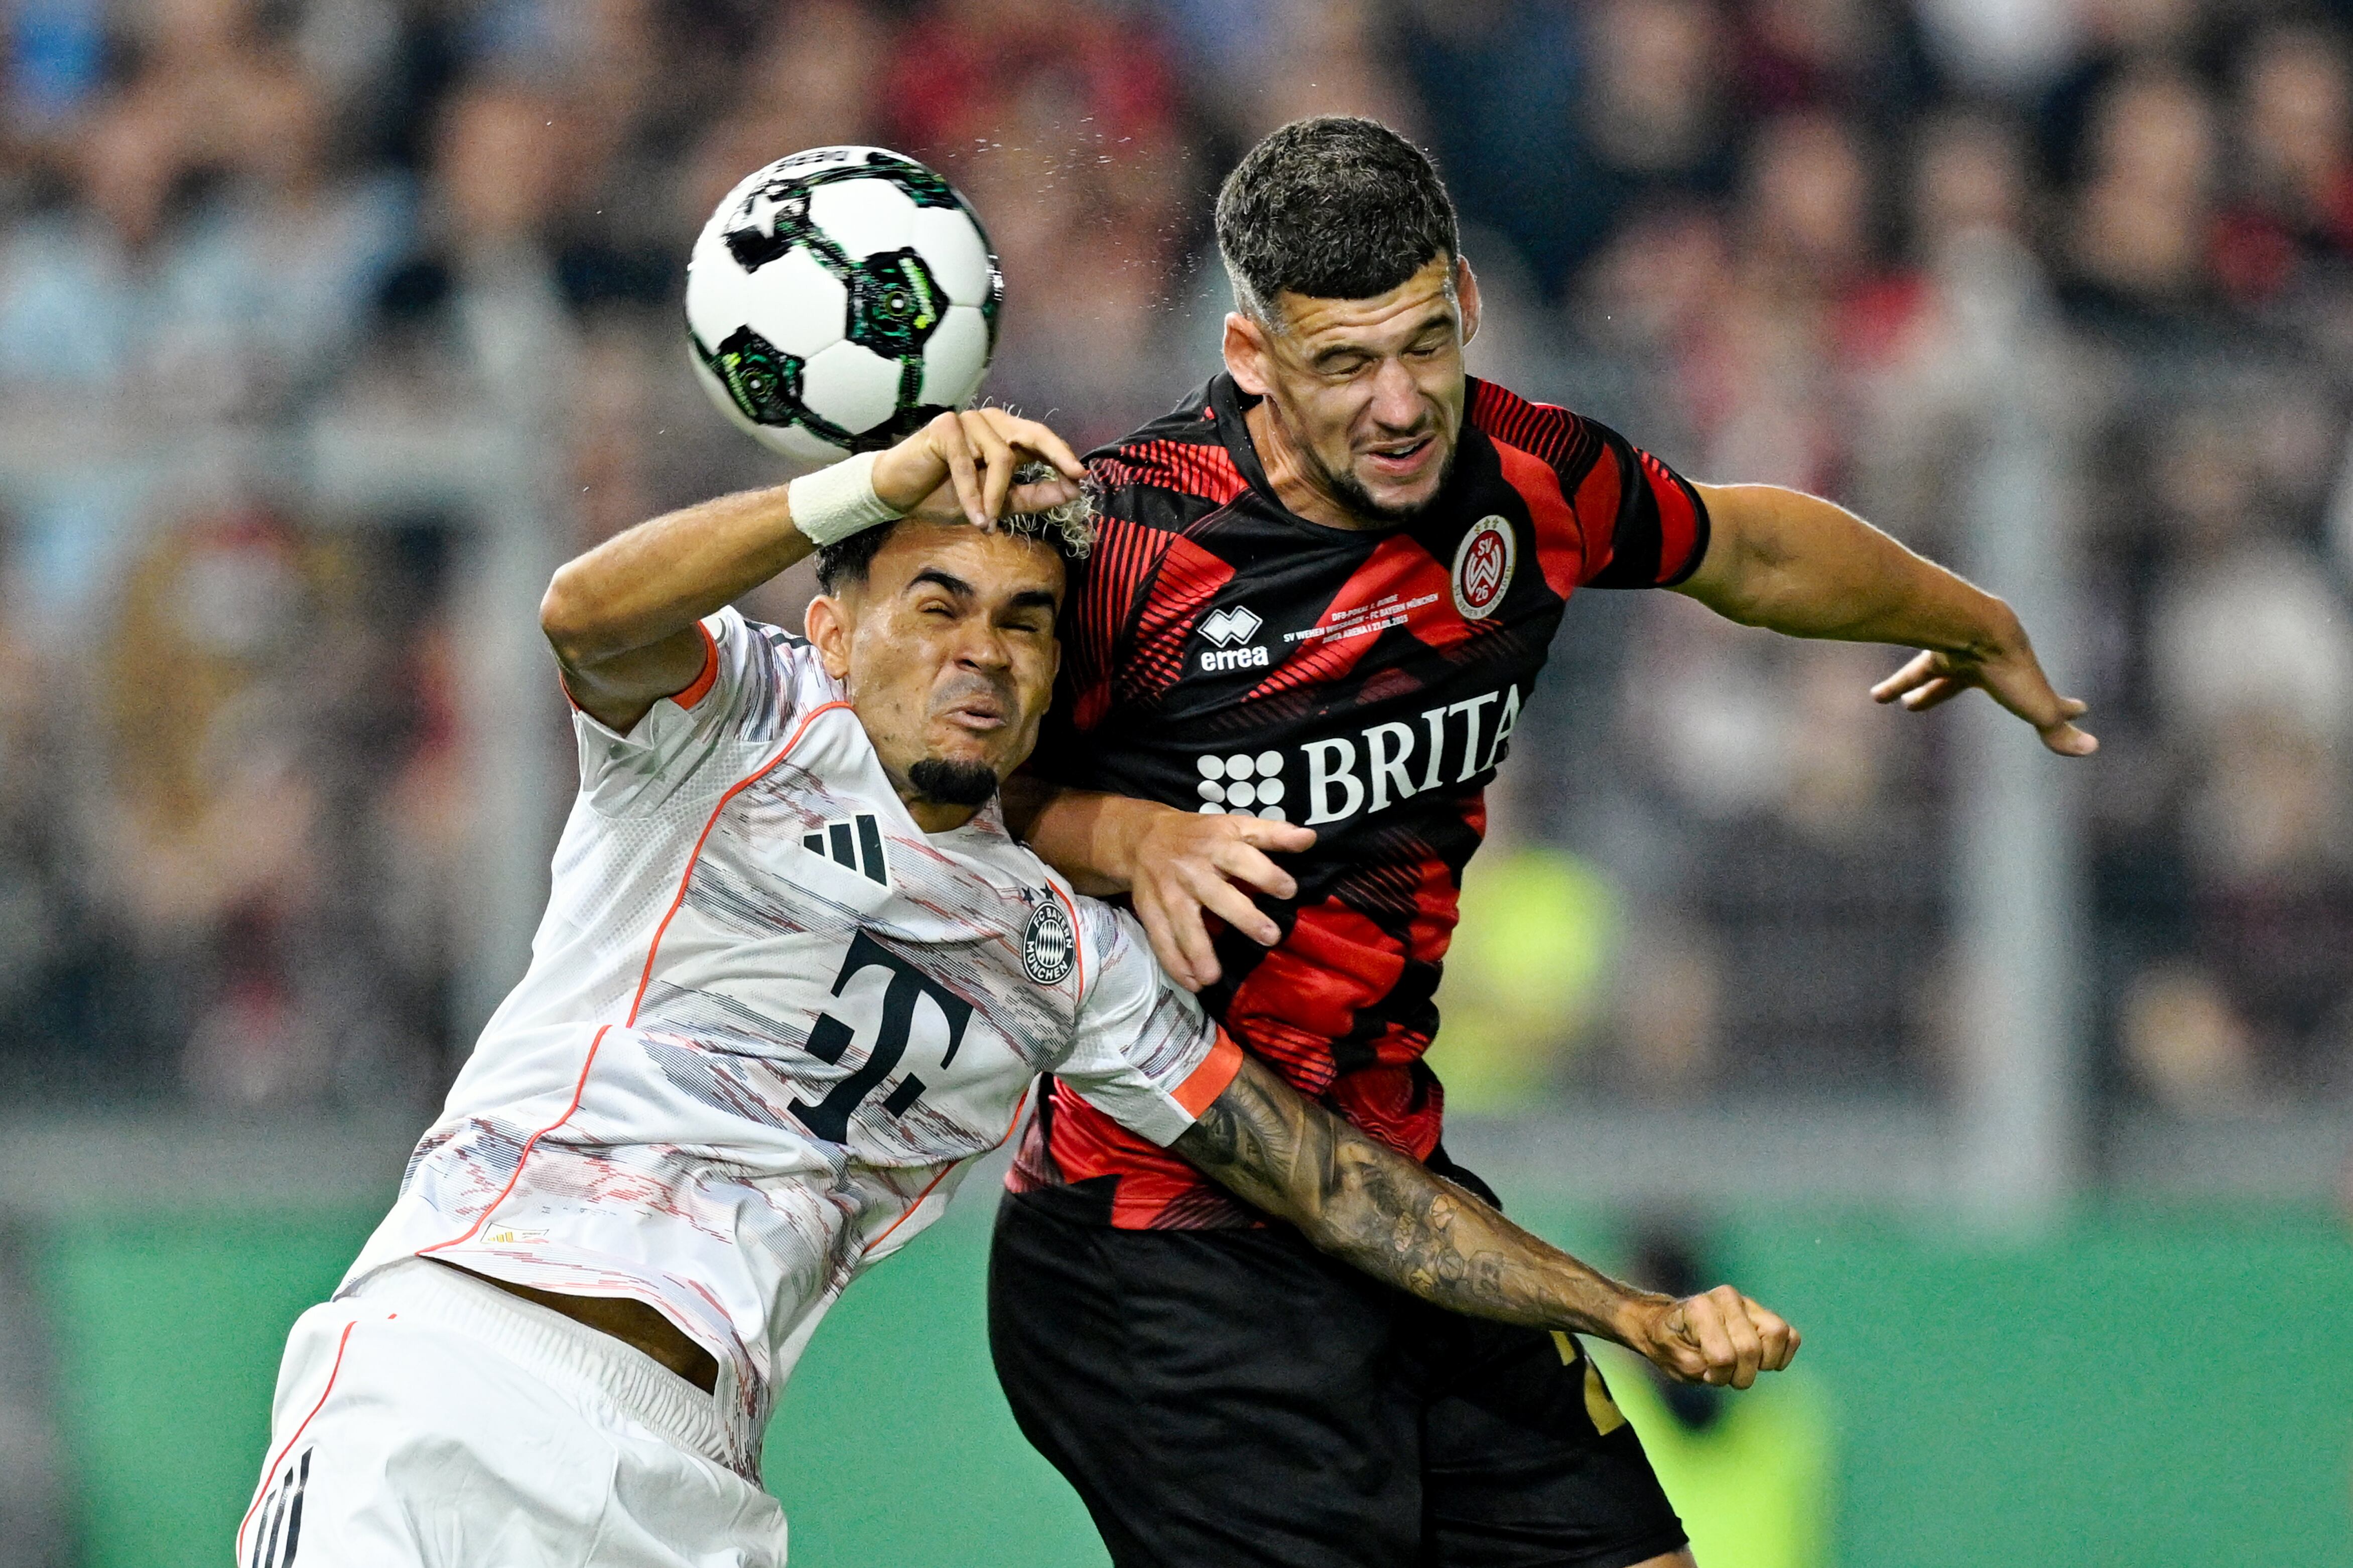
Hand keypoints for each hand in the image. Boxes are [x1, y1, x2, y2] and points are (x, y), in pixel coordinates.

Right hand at [871, 408, 1084, 527]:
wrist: (899, 494)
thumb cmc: (945, 495)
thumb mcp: (997, 503)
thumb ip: (1032, 496)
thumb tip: (1072, 491)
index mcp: (1005, 435)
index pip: (1041, 440)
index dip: (1063, 456)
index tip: (1082, 477)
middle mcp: (991, 422)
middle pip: (1032, 433)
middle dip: (1056, 456)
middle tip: (1074, 479)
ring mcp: (968, 420)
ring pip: (1001, 457)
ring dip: (996, 496)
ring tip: (987, 522)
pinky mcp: (946, 426)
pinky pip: (968, 463)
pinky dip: (972, 495)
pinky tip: (975, 517)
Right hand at [1122, 805, 1315, 990]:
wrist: (1144, 838)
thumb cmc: (1201, 836)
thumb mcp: (1235, 826)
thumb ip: (1272, 834)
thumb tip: (1310, 839)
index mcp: (1216, 845)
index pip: (1242, 858)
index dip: (1266, 874)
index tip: (1289, 891)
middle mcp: (1192, 870)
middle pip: (1217, 894)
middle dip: (1242, 917)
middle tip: (1270, 938)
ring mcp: (1170, 893)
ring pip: (1183, 923)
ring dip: (1197, 951)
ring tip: (1213, 978)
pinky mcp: (1151, 911)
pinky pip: (1161, 939)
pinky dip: (1174, 963)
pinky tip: (1192, 983)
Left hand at [1618, 1285, 1799, 1388]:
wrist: (1668, 1326)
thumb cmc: (1670, 1344)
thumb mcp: (1672, 1361)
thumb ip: (1698, 1366)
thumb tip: (1729, 1361)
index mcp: (1699, 1308)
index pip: (1723, 1355)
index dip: (1717, 1375)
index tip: (1704, 1373)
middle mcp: (1726, 1298)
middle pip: (1751, 1349)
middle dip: (1739, 1375)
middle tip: (1722, 1374)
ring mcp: (1748, 1303)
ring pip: (1778, 1334)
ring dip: (1764, 1362)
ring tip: (1742, 1365)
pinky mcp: (1765, 1314)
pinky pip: (1790, 1336)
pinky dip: (1780, 1355)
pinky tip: (1761, 1361)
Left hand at [1871, 616, 2096, 756]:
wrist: (1981, 629)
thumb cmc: (2013, 671)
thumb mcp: (2038, 707)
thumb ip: (2057, 729)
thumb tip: (2092, 748)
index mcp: (2015, 675)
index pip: (2036, 693)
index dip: (2053, 707)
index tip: (2071, 705)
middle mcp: (1981, 660)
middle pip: (1959, 681)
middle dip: (1943, 691)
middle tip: (1925, 705)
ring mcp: (1955, 652)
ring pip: (1928, 672)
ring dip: (1908, 686)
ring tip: (1889, 700)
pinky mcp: (1932, 651)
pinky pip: (1909, 673)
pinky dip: (1895, 686)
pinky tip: (1876, 699)